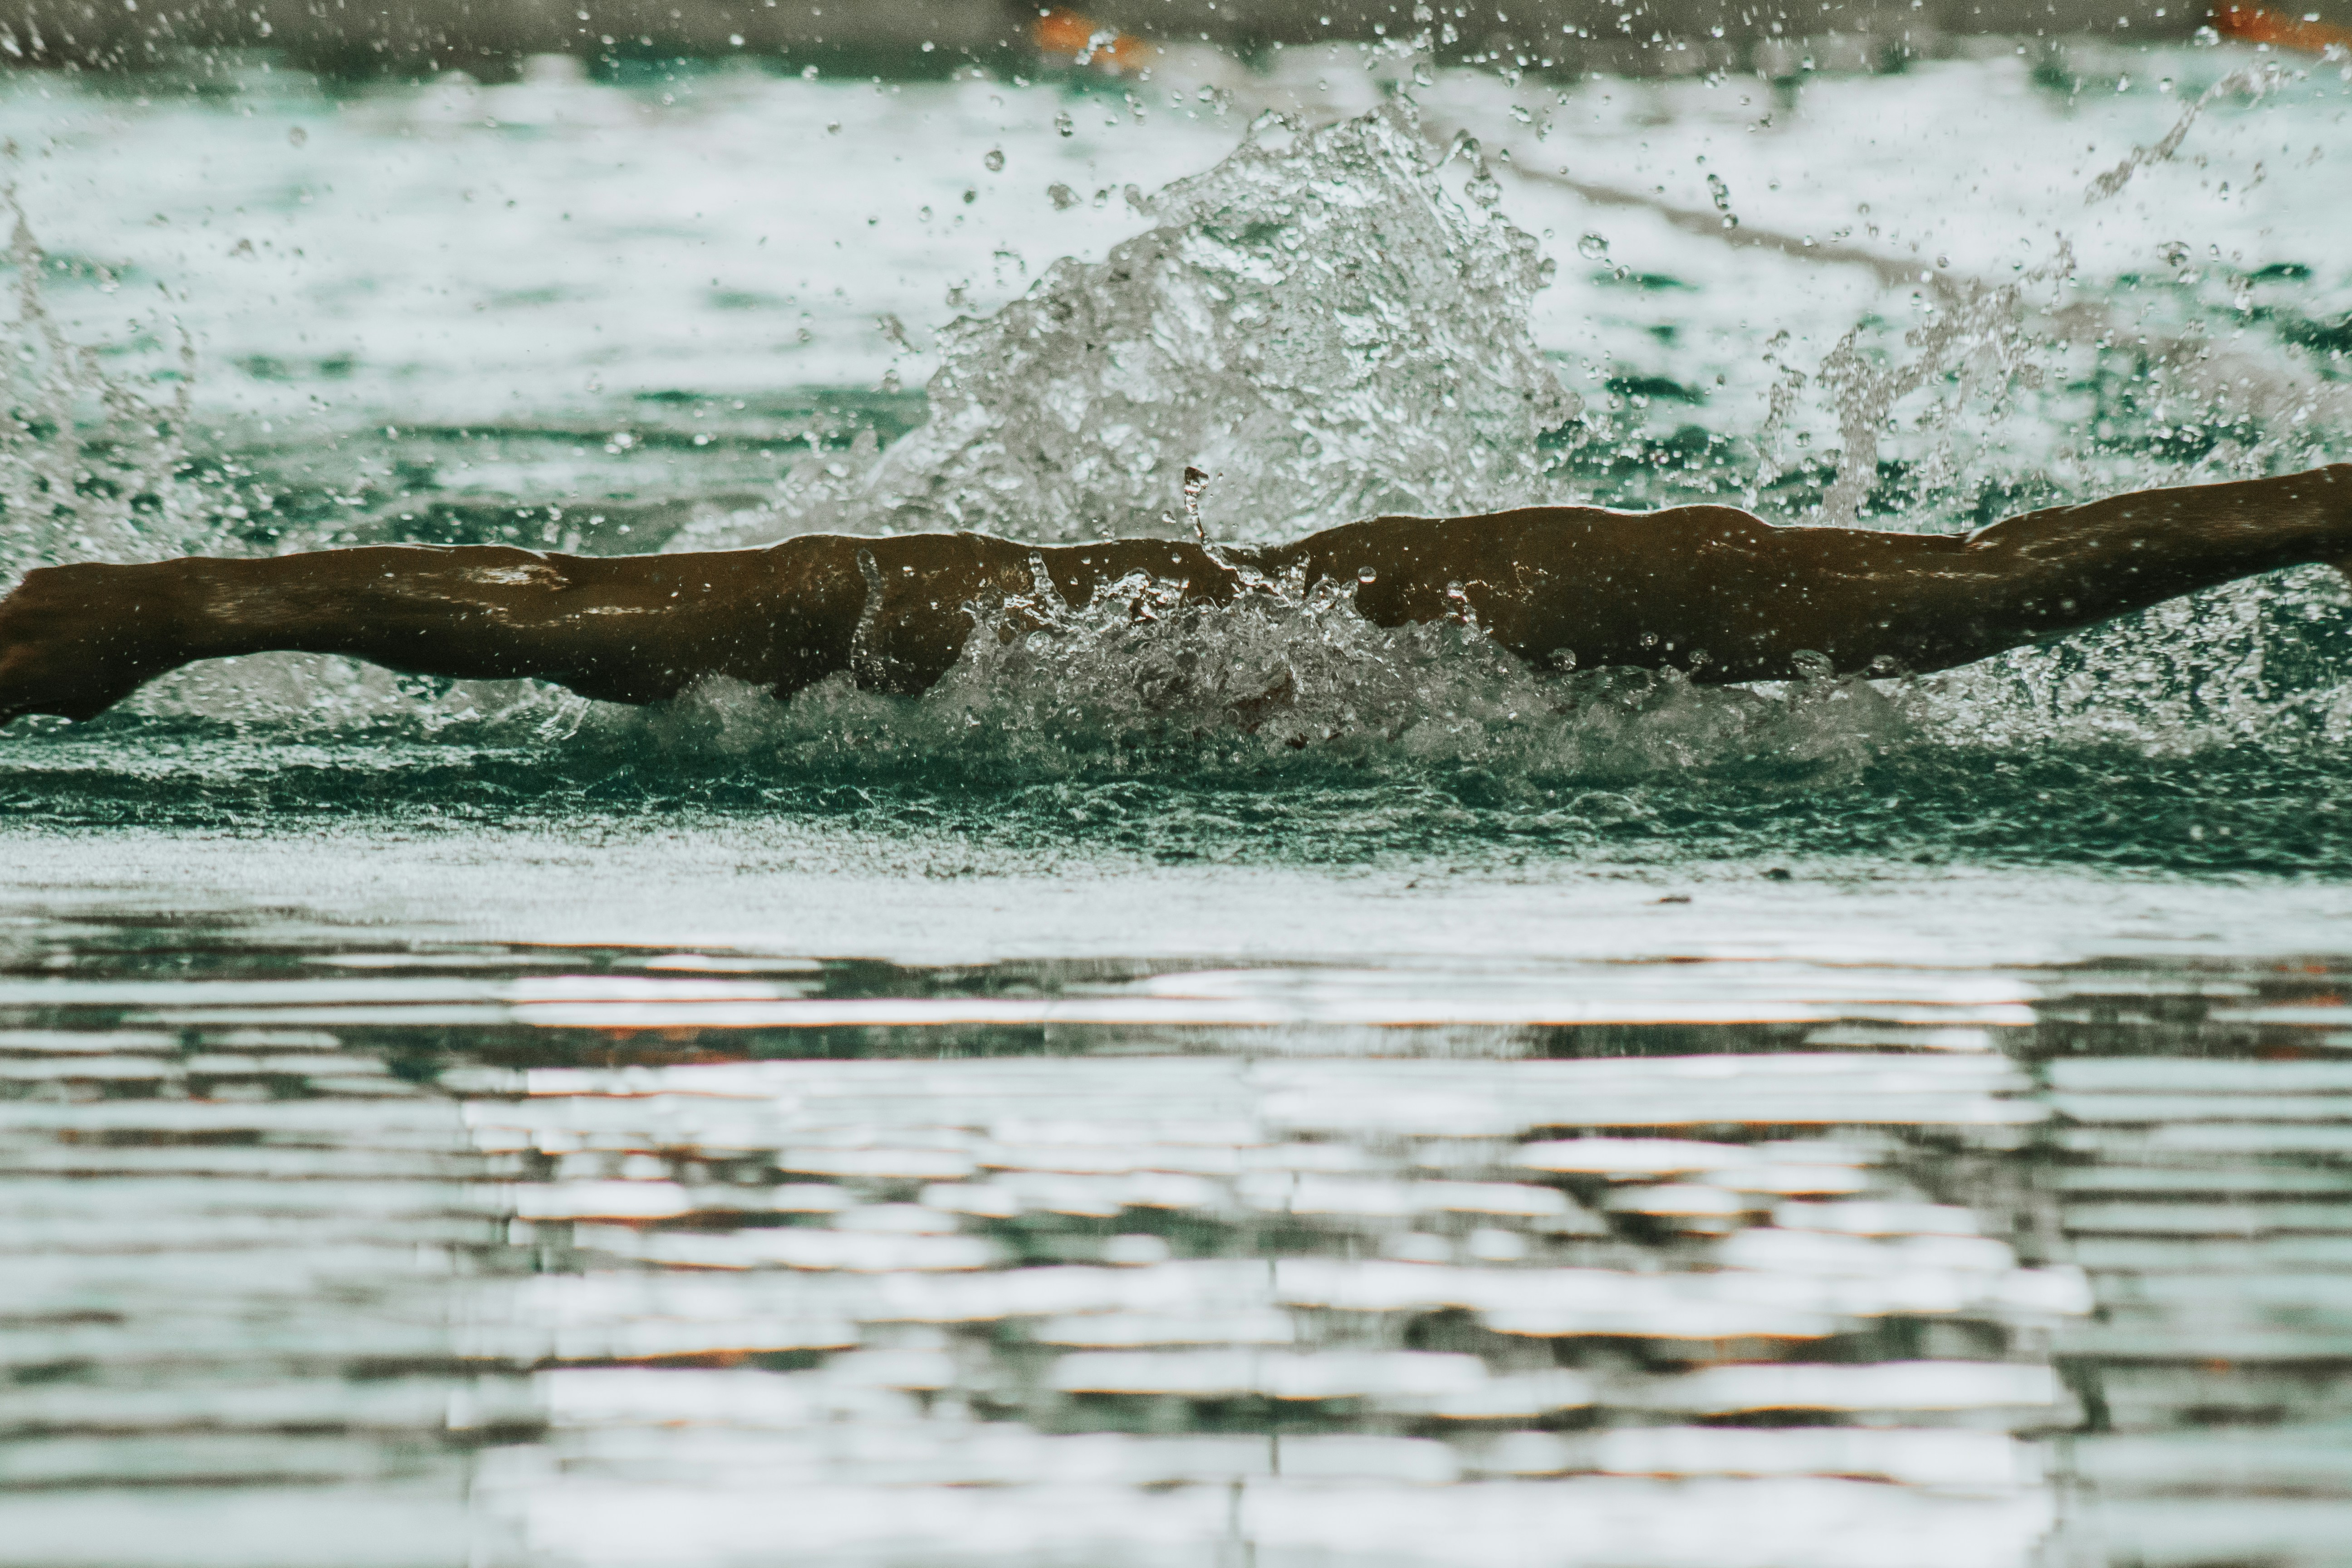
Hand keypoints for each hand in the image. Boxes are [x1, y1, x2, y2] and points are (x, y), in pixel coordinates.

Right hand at [0, 562, 184, 725]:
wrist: (167, 609)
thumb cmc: (128, 667)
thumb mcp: (81, 703)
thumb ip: (32, 703)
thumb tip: (9, 705)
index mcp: (14, 674)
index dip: (6, 705)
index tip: (17, 706)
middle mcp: (6, 633)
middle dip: (9, 670)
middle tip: (43, 673)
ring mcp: (19, 601)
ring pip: (1, 627)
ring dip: (17, 641)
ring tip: (67, 646)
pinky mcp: (36, 579)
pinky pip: (23, 602)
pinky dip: (38, 615)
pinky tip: (75, 619)